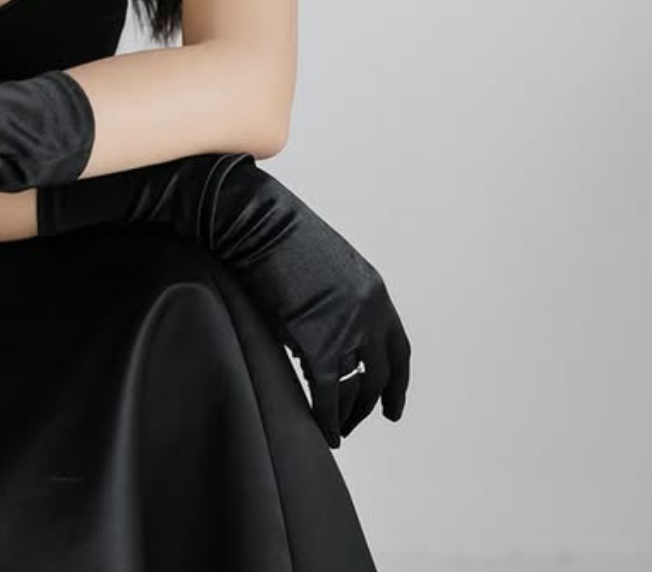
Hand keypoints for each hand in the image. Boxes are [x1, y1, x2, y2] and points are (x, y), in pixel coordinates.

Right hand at [38, 155, 409, 447]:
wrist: (253, 221)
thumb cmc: (276, 233)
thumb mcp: (322, 266)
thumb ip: (335, 303)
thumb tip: (328, 333)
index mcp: (373, 291)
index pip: (397, 348)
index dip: (396, 380)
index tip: (392, 403)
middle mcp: (369, 312)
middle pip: (381, 373)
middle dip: (371, 402)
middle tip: (360, 421)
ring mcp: (347, 328)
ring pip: (358, 388)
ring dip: (350, 413)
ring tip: (338, 429)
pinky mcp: (320, 343)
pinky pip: (330, 393)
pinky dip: (327, 417)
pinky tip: (323, 430)